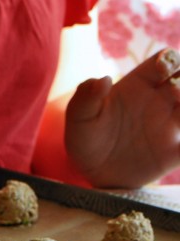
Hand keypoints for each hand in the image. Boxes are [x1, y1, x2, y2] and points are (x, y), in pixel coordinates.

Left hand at [65, 48, 179, 187]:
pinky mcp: (176, 151)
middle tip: (176, 94)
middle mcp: (160, 100)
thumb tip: (103, 80)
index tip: (163, 70)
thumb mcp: (78, 119)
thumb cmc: (86, 139)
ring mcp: (171, 124)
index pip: (165, 60)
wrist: (92, 173)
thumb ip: (85, 98)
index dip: (169, 59)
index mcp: (138, 85)